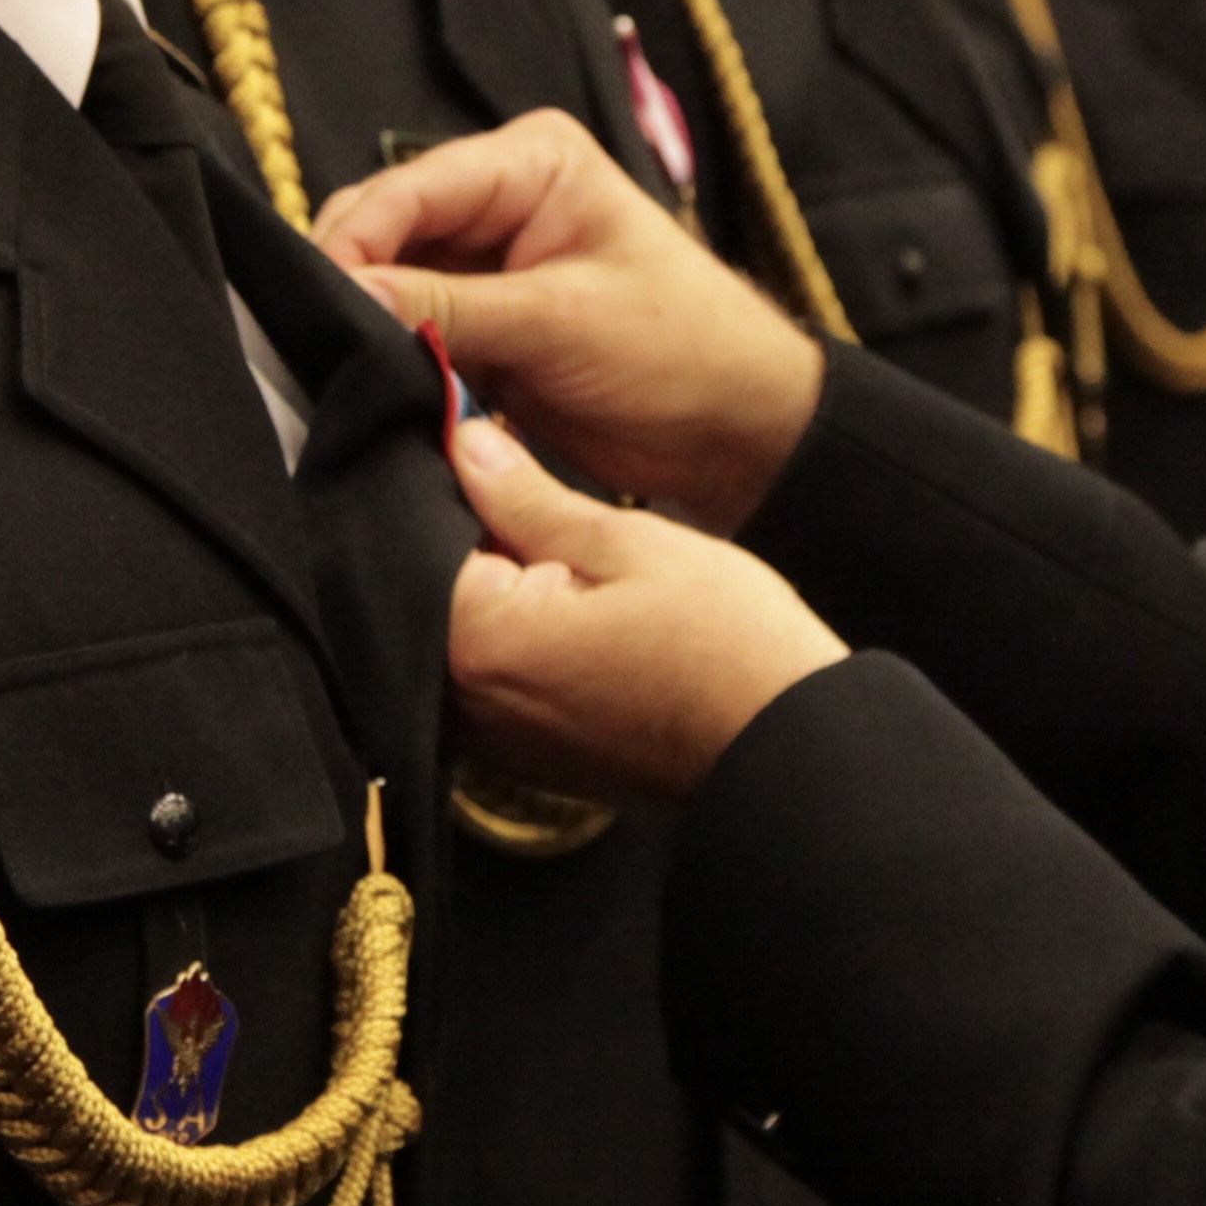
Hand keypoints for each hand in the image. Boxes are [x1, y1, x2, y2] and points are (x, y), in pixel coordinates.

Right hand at [317, 111, 820, 531]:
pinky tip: (363, 389)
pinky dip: (388, 359)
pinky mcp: (482, 324)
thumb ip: (448, 310)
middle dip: (349, 284)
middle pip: (385, 229)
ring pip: (386, 284)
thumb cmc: (682, 350)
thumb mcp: (562, 323)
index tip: (312, 305)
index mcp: (533, 162)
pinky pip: (409, 332)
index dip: (352, 243)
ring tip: (330, 375)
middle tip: (312, 349)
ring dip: (363, 327)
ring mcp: (487, 264)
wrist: (737, 430)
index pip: (410, 188)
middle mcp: (501, 200)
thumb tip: (344, 297)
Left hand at [443, 417, 845, 799]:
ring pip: (466, 640)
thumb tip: (465, 444)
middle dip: (479, 546)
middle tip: (550, 516)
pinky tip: (582, 624)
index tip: (500, 466)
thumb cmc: (722, 643)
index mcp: (477, 640)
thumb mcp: (629, 542)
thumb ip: (529, 497)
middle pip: (435, 595)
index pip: (421, 538)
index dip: (461, 491)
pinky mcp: (527, 761)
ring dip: (503, 599)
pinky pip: (495, 684)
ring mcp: (495, 742)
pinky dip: (521, 646)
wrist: (785, 749)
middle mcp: (465, 703)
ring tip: (577, 571)